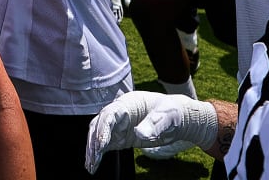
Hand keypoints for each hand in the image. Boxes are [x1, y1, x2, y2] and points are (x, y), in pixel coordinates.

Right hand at [85, 91, 217, 173]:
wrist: (178, 118)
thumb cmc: (172, 112)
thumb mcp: (167, 115)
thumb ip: (154, 124)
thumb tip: (140, 133)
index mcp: (128, 103)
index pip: (109, 113)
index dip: (103, 128)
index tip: (101, 143)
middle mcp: (119, 113)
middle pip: (99, 124)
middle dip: (93, 141)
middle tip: (92, 158)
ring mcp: (118, 125)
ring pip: (98, 135)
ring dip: (92, 150)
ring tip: (90, 165)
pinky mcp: (120, 137)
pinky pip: (105, 145)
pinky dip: (98, 154)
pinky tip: (93, 164)